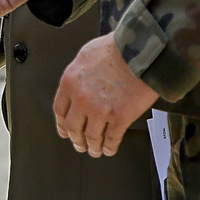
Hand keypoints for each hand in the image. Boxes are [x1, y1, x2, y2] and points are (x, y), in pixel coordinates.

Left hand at [53, 32, 157, 157]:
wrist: (140, 51)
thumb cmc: (116, 48)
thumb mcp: (87, 55)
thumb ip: (79, 73)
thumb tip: (79, 83)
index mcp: (70, 82)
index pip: (60, 110)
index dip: (62, 124)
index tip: (64, 130)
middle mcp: (81, 99)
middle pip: (74, 127)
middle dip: (76, 139)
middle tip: (79, 145)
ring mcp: (100, 110)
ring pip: (92, 137)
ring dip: (93, 147)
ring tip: (95, 150)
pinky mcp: (120, 118)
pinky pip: (111, 139)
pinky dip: (109, 147)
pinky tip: (109, 149)